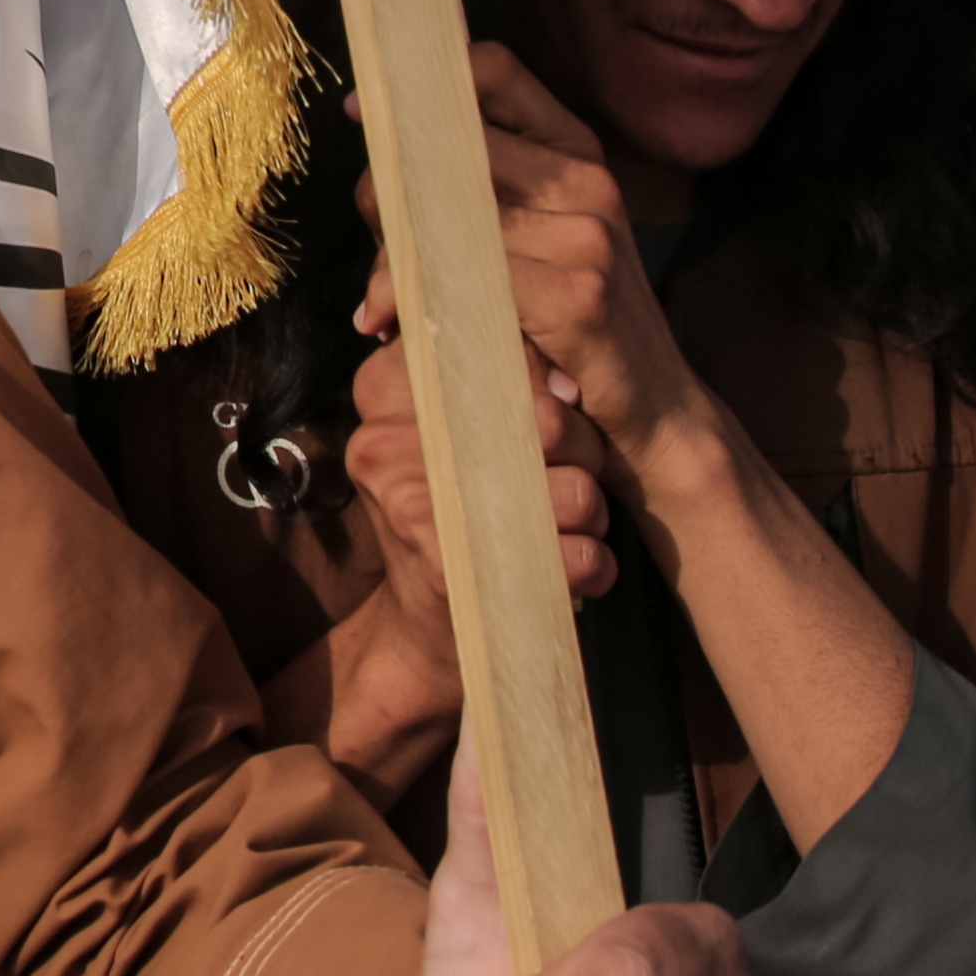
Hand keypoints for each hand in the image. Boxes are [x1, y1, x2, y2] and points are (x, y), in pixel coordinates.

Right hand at [329, 308, 612, 793]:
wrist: (433, 628)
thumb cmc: (464, 510)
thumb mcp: (462, 430)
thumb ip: (499, 379)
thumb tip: (570, 381)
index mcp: (384, 389)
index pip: (489, 347)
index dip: (548, 377)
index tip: (567, 400)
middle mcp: (382, 439)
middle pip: (543, 419)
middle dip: (584, 448)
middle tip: (576, 472)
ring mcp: (408, 503)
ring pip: (569, 488)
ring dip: (592, 511)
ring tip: (575, 524)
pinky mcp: (444, 566)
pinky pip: (564, 554)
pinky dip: (591, 565)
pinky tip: (578, 568)